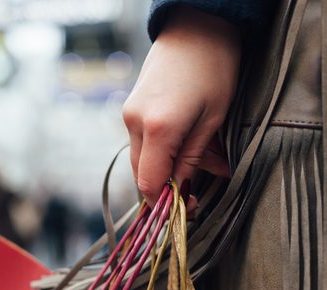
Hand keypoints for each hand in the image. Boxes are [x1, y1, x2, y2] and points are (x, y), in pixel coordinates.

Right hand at [122, 6, 240, 206]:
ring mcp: (128, 115)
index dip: (164, 202)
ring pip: (140, 160)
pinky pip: (140, 142)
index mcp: (159, 128)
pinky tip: (182, 146)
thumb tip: (184, 189)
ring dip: (163, 169)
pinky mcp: (130, 109)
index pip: (149, 182)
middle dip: (165, 188)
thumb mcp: (214, 118)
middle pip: (140, 175)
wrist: (194, 27)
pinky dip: (158, 152)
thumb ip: (194, 158)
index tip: (186, 208)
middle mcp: (135, 123)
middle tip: (194, 194)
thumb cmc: (213, 67)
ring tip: (198, 163)